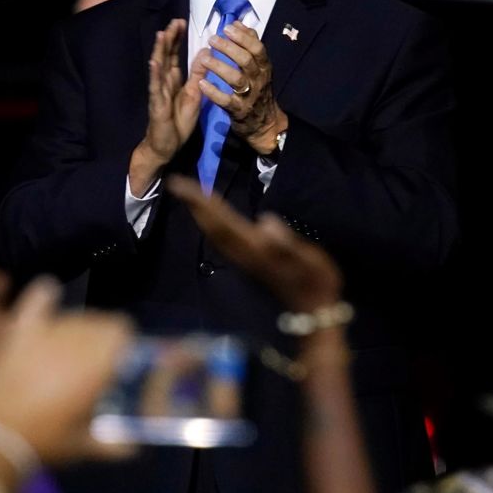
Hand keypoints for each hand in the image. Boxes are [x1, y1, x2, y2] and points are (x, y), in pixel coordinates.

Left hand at [0, 278, 132, 465]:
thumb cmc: (47, 442)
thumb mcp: (88, 442)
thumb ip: (118, 440)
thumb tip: (136, 446)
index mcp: (98, 362)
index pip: (123, 331)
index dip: (125, 345)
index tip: (121, 362)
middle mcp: (76, 339)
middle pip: (99, 323)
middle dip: (102, 340)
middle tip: (95, 366)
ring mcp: (46, 334)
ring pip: (73, 317)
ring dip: (77, 330)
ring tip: (68, 354)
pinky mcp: (18, 334)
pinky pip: (37, 301)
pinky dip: (45, 296)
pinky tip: (50, 295)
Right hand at [135, 19, 204, 178]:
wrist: (165, 145)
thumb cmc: (178, 121)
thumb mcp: (194, 95)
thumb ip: (198, 75)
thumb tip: (205, 53)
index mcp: (174, 80)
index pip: (175, 55)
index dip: (177, 39)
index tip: (181, 21)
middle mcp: (164, 82)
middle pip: (166, 56)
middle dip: (170, 38)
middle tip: (174, 20)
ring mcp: (158, 92)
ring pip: (158, 68)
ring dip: (160, 51)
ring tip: (162, 34)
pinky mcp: (156, 104)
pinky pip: (155, 87)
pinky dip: (154, 74)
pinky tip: (154, 62)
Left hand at [167, 175, 341, 312]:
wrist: (313, 309)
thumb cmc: (316, 281)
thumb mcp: (309, 261)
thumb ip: (286, 244)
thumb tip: (265, 221)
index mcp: (255, 247)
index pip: (222, 220)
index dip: (201, 201)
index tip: (180, 184)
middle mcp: (243, 253)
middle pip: (212, 226)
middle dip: (194, 204)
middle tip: (176, 183)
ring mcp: (244, 259)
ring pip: (214, 233)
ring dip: (200, 214)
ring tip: (189, 196)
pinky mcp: (248, 261)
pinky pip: (222, 239)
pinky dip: (211, 224)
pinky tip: (212, 218)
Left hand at [195, 21, 289, 152]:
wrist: (265, 124)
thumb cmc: (258, 90)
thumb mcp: (260, 67)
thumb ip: (250, 45)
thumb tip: (239, 23)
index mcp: (264, 68)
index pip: (257, 48)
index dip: (243, 37)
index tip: (227, 28)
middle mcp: (259, 80)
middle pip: (246, 60)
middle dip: (229, 48)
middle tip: (212, 40)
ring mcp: (249, 96)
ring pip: (236, 79)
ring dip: (219, 67)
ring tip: (204, 59)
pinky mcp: (239, 111)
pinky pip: (226, 101)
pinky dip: (214, 92)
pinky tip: (201, 84)